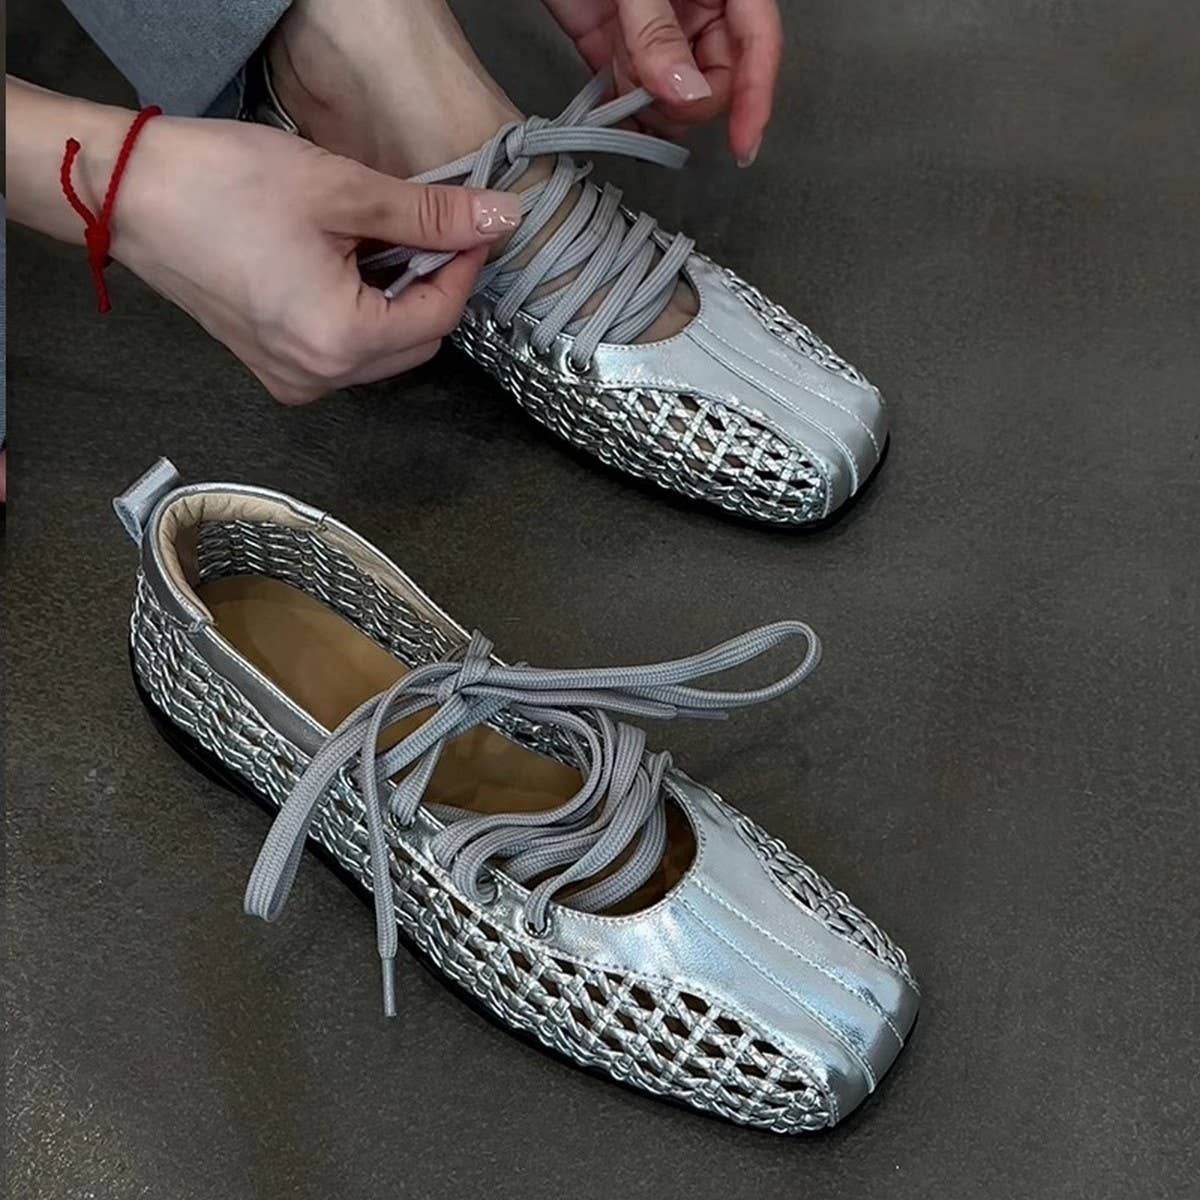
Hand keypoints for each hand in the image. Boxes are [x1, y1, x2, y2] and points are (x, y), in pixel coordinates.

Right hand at [112, 118, 519, 401]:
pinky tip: (349, 264)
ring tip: (382, 240)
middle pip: (416, 342)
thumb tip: (497, 218)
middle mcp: (319, 378)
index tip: (473, 223)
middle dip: (434, 286)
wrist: (129, 196)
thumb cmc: (223, 187)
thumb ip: (428, 214)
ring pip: (383, 350)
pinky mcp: (274, 368)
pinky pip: (345, 351)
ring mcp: (293, 380)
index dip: (465, 266)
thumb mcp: (342, 192)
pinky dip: (363, 312)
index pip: (439, 317)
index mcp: (339, 343)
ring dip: (399, 300)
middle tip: (431, 227)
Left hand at [542, 0, 781, 164]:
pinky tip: (613, 113)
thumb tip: (687, 92)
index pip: (757, 44)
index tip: (743, 144)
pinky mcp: (617, 47)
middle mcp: (697, 9)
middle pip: (715, 81)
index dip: (755, 97)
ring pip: (674, 99)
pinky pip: (632, 96)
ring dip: (652, 108)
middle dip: (689, 102)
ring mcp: (657, 31)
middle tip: (655, 95)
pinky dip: (624, 112)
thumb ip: (659, 30)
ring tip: (626, 81)